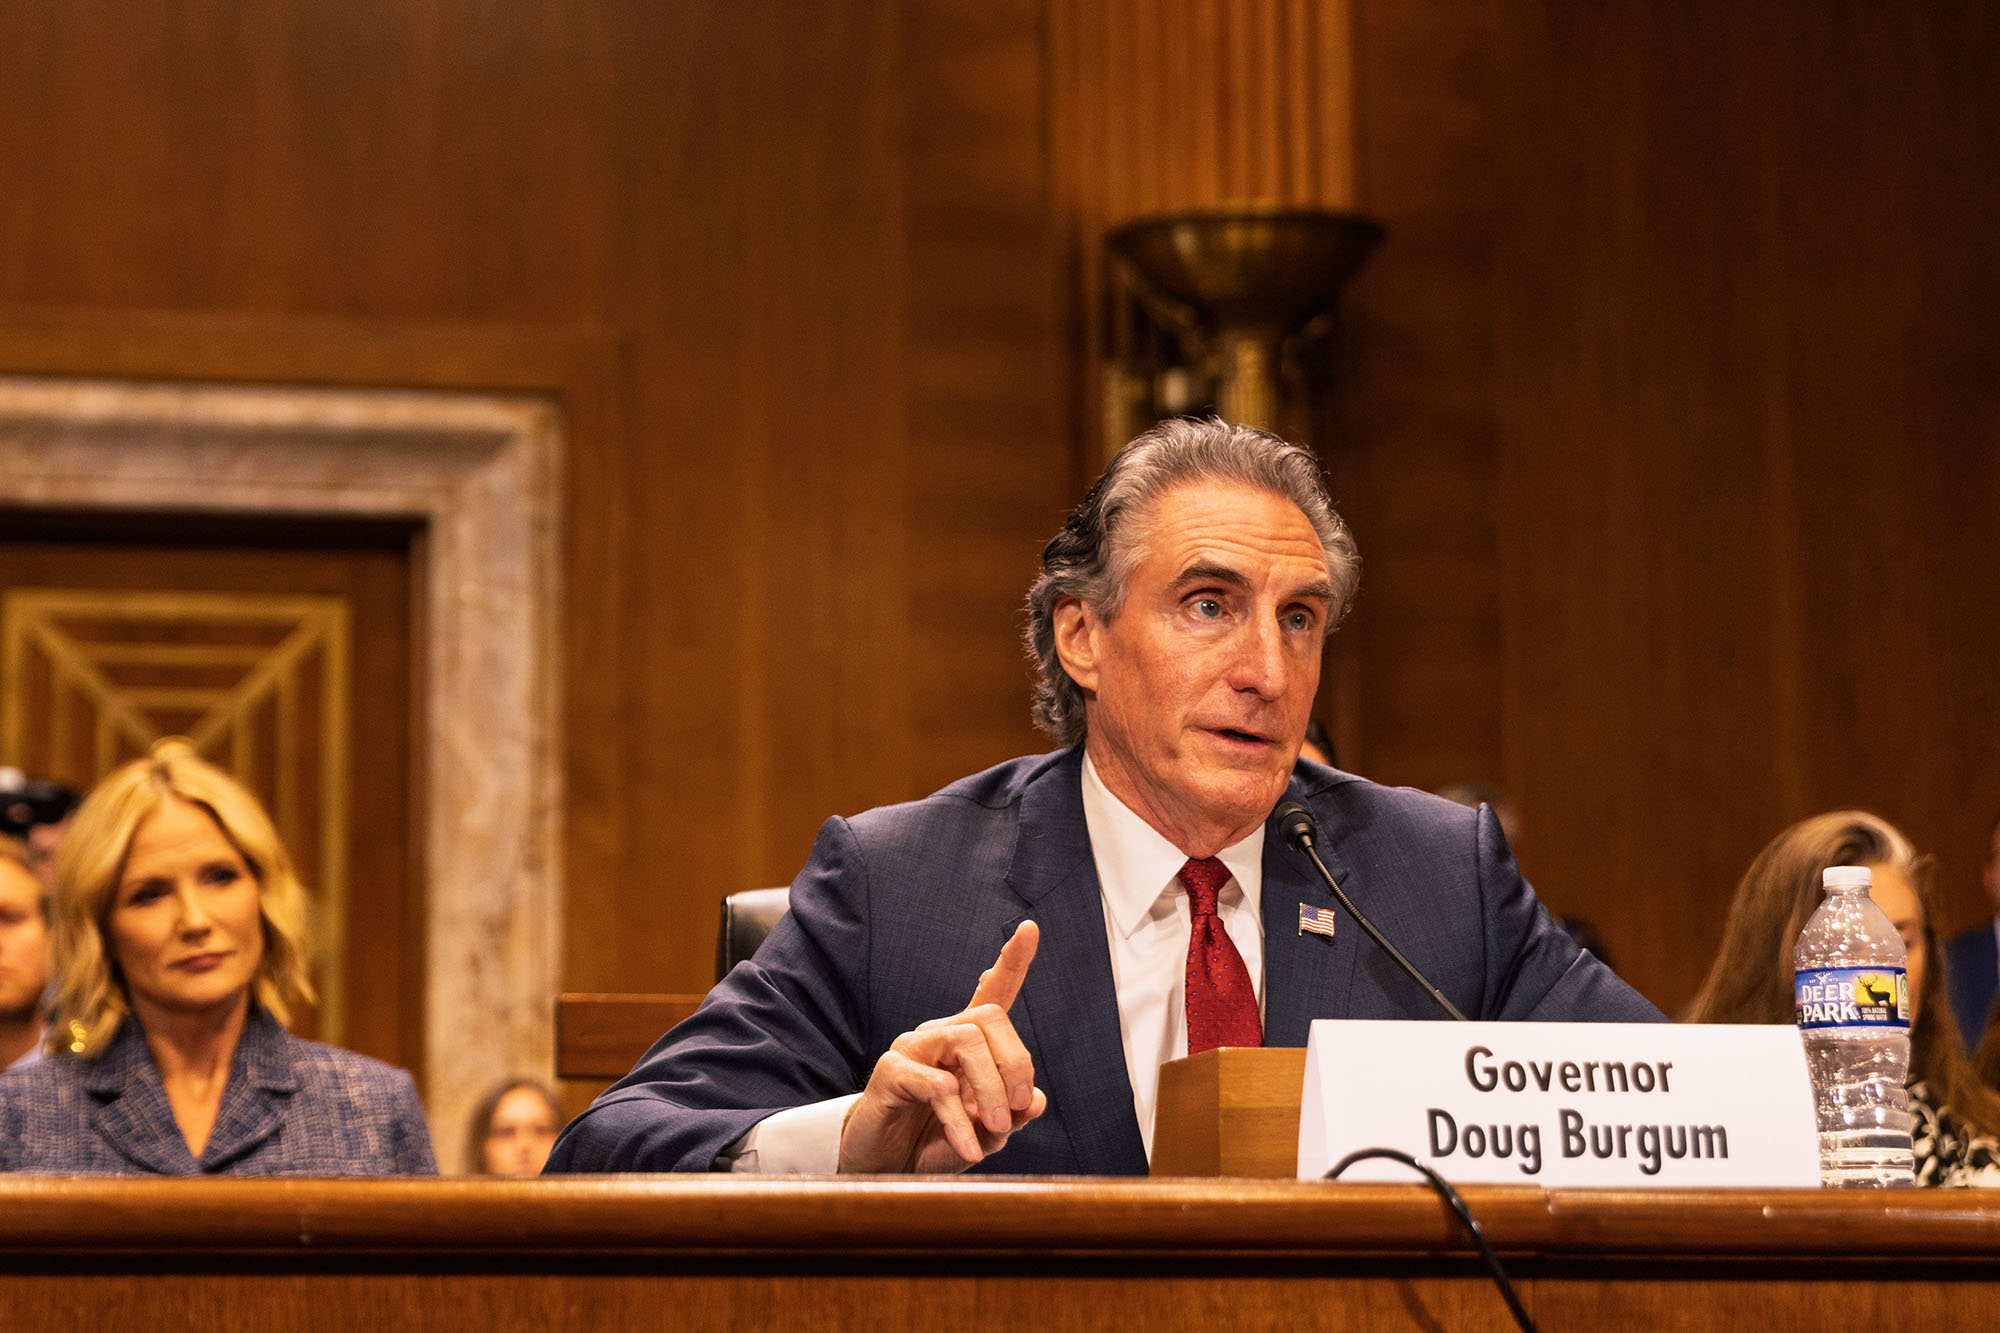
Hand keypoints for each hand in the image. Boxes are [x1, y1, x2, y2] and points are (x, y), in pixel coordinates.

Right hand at [838, 920, 1046, 1172]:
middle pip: (989, 1017)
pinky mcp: (890, 1073)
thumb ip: (1012, 1115)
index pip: (992, 992)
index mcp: (966, 1043)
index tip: (1029, 929)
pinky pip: (937, 1087)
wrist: (884, 1170)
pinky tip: (967, 1148)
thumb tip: (1036, 1100)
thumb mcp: (984, 1135)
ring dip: (990, 1089)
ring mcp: (912, 1049)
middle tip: (1018, 1109)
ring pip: (966, 1042)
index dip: (1012, 961)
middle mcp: (939, 1035)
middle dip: (1015, 1062)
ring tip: (995, 1128)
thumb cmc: (932, 1144)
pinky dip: (959, 1121)